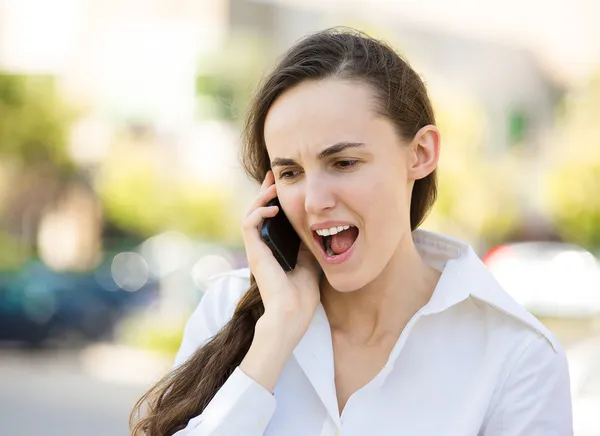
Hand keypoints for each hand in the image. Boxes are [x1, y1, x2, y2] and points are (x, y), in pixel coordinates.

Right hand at [241, 170, 320, 330]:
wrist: (293, 313)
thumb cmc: (302, 294)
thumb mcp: (310, 261)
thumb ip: (308, 244)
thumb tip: (316, 227)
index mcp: (275, 250)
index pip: (271, 219)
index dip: (275, 201)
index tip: (283, 186)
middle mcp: (262, 248)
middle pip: (258, 212)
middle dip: (265, 192)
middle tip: (272, 176)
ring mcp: (256, 249)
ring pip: (249, 214)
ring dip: (260, 198)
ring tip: (272, 187)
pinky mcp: (254, 252)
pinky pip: (248, 224)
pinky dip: (259, 212)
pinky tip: (273, 207)